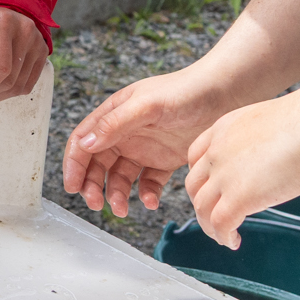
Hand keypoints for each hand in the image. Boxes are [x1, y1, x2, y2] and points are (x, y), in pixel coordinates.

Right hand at [63, 64, 240, 217]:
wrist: (226, 94)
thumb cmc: (186, 90)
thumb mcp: (146, 105)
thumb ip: (115, 124)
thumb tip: (86, 143)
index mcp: (114, 115)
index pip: (83, 142)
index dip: (74, 165)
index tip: (72, 187)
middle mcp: (125, 132)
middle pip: (98, 164)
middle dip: (93, 185)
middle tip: (97, 204)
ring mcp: (145, 148)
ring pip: (120, 177)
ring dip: (117, 194)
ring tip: (122, 208)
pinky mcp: (165, 160)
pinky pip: (148, 182)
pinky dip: (146, 194)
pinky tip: (151, 200)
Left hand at [182, 95, 299, 249]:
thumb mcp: (269, 123)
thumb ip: (259, 141)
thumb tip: (272, 156)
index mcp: (224, 129)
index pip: (196, 156)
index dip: (201, 177)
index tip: (210, 188)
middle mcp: (217, 152)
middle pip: (194, 185)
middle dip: (202, 204)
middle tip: (214, 215)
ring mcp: (225, 175)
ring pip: (202, 208)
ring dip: (209, 226)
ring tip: (222, 236)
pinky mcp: (239, 197)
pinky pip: (220, 223)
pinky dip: (223, 236)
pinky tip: (232, 241)